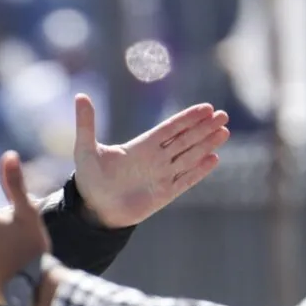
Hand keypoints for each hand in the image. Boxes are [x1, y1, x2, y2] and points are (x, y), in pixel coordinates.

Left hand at [69, 95, 228, 227]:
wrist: (93, 210)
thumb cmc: (89, 179)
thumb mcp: (86, 149)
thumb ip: (86, 123)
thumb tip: (80, 96)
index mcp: (142, 145)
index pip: (171, 128)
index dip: (188, 118)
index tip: (206, 108)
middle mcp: (156, 159)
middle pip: (185, 140)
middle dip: (204, 128)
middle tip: (223, 115)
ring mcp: (162, 176)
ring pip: (189, 157)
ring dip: (207, 145)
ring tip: (224, 132)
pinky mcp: (164, 195)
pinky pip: (185, 180)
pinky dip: (199, 171)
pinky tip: (214, 159)